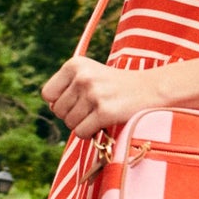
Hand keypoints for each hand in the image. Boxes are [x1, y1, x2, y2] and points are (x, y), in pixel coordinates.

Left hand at [41, 57, 160, 138]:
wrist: (150, 89)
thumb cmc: (115, 85)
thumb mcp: (89, 74)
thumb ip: (67, 87)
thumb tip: (51, 107)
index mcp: (75, 64)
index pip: (47, 94)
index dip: (59, 102)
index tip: (77, 100)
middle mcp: (82, 77)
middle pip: (58, 111)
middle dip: (72, 115)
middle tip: (92, 108)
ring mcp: (94, 94)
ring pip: (69, 123)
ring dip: (82, 124)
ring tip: (99, 113)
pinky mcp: (104, 112)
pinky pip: (82, 133)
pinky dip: (90, 133)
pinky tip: (103, 123)